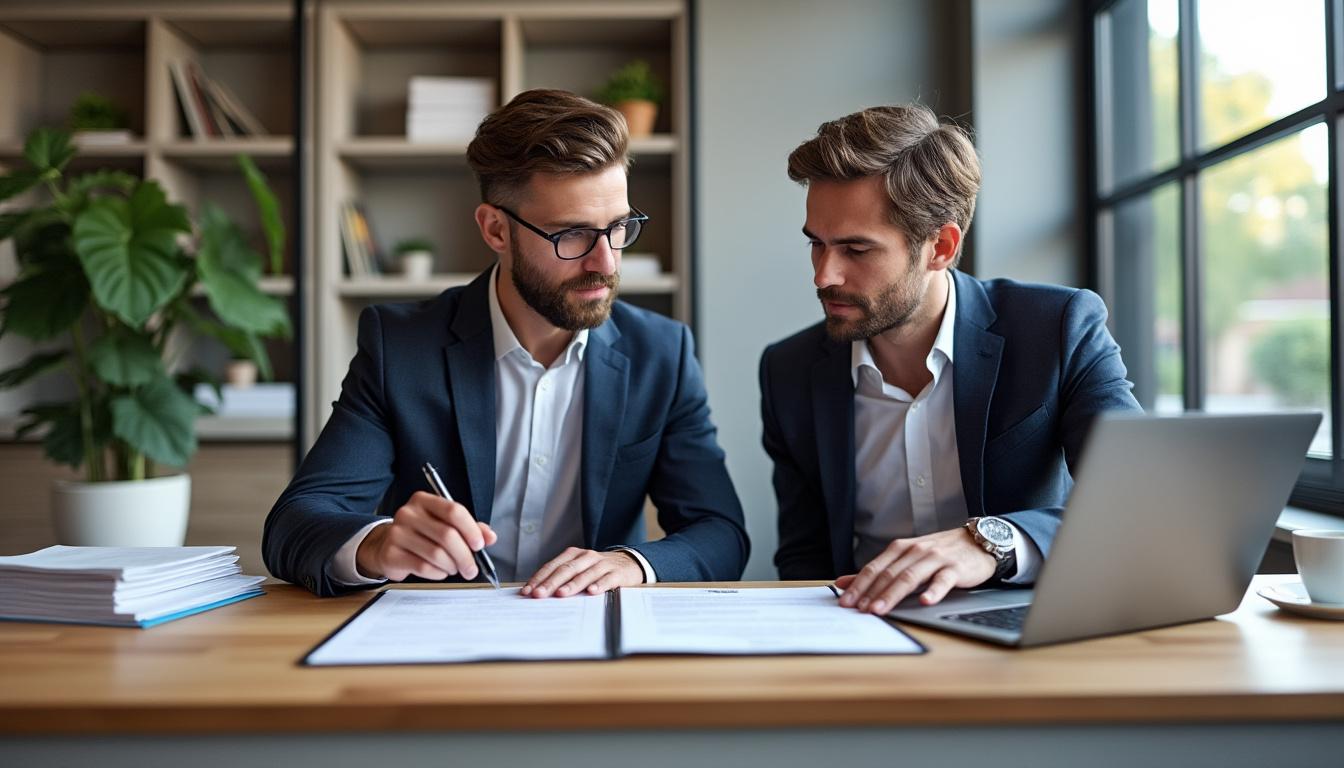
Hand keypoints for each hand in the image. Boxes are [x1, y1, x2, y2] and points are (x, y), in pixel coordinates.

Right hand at [355, 491, 496, 581]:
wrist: (386, 546)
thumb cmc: (421, 534)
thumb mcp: (445, 525)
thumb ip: (470, 529)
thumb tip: (490, 537)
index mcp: (424, 501)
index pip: (453, 510)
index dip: (471, 529)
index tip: (480, 545)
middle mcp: (408, 513)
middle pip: (447, 535)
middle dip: (465, 555)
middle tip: (471, 568)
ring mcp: (397, 533)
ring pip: (437, 554)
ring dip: (452, 566)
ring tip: (454, 568)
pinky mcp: (391, 554)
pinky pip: (424, 567)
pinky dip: (438, 573)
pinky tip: (440, 571)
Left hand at [522, 548, 643, 597]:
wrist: (629, 563)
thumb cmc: (597, 569)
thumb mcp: (578, 569)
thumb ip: (561, 578)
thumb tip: (538, 593)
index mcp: (573, 555)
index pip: (552, 566)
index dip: (539, 578)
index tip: (527, 591)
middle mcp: (586, 557)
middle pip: (566, 569)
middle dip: (551, 583)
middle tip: (539, 594)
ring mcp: (602, 564)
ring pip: (585, 574)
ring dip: (572, 584)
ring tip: (561, 594)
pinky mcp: (617, 573)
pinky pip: (606, 579)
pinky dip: (599, 585)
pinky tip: (591, 592)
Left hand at [836, 527, 995, 613]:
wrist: (977, 541)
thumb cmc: (939, 553)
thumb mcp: (907, 558)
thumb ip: (877, 571)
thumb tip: (844, 582)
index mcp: (901, 549)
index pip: (875, 568)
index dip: (859, 584)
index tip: (846, 601)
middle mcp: (915, 551)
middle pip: (889, 574)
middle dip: (871, 593)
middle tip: (859, 610)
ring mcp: (935, 559)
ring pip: (910, 577)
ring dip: (893, 594)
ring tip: (880, 609)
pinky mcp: (955, 568)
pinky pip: (943, 580)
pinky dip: (933, 591)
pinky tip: (925, 601)